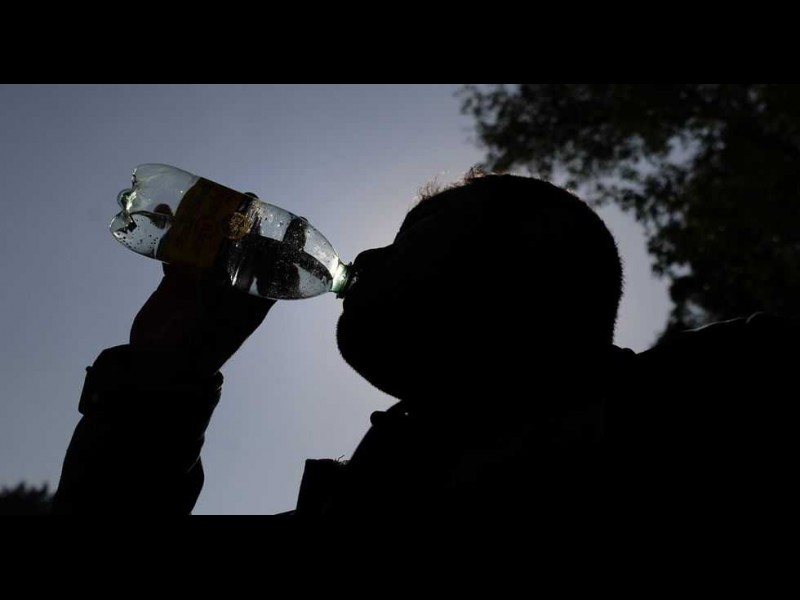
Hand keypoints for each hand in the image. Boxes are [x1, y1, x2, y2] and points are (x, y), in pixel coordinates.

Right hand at [130, 193, 274, 376]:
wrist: (155, 369)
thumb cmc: (192, 350)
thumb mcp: (212, 319)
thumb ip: (219, 288)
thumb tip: (226, 259)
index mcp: (251, 303)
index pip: (278, 270)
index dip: (289, 248)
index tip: (296, 222)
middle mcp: (231, 290)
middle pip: (247, 252)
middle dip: (249, 226)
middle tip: (250, 200)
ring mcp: (204, 284)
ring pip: (214, 247)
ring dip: (212, 225)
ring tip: (212, 198)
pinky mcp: (178, 283)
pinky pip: (180, 253)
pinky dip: (175, 234)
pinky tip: (169, 214)